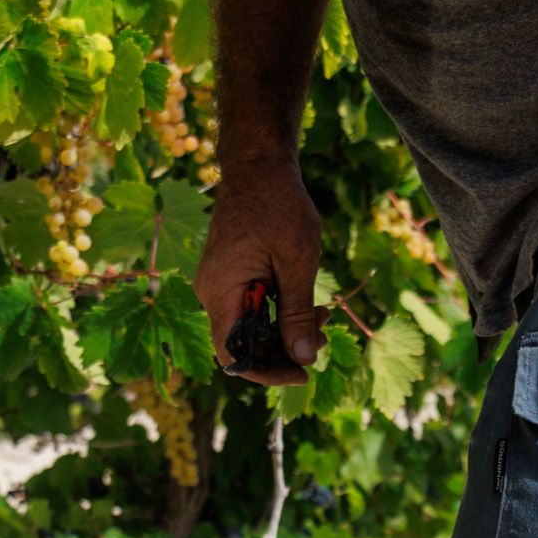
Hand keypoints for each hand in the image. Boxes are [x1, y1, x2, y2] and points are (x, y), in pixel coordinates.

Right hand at [194, 150, 324, 383]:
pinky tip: (311, 304)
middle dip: (284, 350)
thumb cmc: (278, 205)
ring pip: (251, 327)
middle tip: (323, 338)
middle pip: (244, 345)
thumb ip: (297, 313)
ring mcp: (221, 284)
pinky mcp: (232, 276)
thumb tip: (302, 358)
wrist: (258, 164)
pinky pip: (252, 307)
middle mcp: (213, 293)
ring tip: (324, 317)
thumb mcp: (297, 261)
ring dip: (287, 330)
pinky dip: (280, 312)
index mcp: (221, 292)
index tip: (301, 372)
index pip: (233, 355)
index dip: (266, 372)